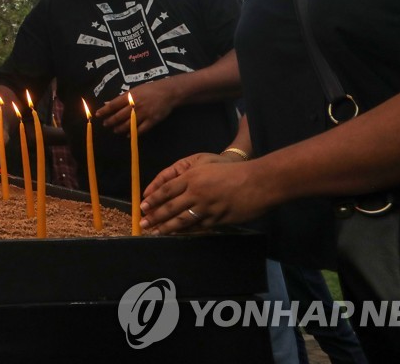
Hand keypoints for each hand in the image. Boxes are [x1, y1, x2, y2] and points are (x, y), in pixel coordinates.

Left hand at [95, 80, 178, 134]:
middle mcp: (135, 105)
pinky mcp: (152, 121)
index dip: (104, 111)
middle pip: (119, 116)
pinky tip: (128, 135)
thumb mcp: (134, 90)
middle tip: (105, 124)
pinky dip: (133, 133)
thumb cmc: (149, 90)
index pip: (113, 105)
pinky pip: (141, 130)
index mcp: (130, 96)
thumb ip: (121, 98)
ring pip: (128, 124)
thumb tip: (107, 103)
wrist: (168, 92)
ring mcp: (144, 114)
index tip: (98, 115)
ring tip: (115, 130)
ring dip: (120, 128)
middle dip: (110, 121)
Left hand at [140, 154, 265, 233]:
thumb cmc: (231, 170)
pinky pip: (198, 227)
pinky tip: (178, 234)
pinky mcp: (218, 219)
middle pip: (171, 207)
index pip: (166, 190)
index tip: (142, 207)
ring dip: (167, 227)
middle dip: (155, 216)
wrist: (257, 181)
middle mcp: (196, 192)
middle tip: (143, 224)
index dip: (153, 199)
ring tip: (156, 233)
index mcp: (192, 177)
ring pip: (182, 220)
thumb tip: (172, 187)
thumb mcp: (206, 165)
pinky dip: (187, 231)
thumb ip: (189, 176)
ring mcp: (207, 207)